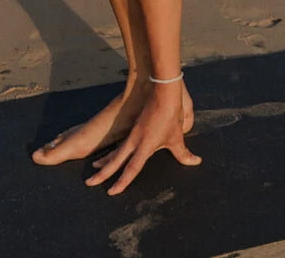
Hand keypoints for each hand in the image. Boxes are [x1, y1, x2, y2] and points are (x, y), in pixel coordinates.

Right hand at [85, 82, 200, 195]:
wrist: (163, 92)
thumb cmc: (171, 115)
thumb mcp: (178, 137)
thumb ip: (184, 153)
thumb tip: (196, 162)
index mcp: (145, 146)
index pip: (131, 169)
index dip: (122, 182)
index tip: (111, 192)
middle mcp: (135, 141)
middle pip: (115, 161)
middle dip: (102, 173)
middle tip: (89, 183)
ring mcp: (133, 134)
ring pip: (115, 151)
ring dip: (105, 161)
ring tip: (94, 169)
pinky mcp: (134, 127)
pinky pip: (121, 143)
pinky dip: (113, 151)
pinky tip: (110, 154)